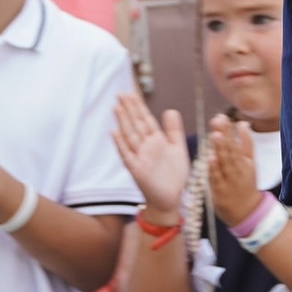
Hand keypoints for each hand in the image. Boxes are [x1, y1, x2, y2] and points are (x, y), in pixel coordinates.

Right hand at [113, 83, 190, 214]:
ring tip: (116, 107)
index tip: (131, 93)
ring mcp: (140, 158)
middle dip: (129, 109)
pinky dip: (121, 145)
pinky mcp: (137, 170)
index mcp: (156, 141)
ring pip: (130, 136)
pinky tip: (114, 133)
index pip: (145, 120)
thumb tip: (170, 110)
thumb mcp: (177, 149)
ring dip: (123, 122)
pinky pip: (127, 156)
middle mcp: (146, 147)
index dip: (139, 107)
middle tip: (120, 93)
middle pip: (136, 124)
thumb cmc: (173, 175)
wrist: (171, 199)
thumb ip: (174, 130)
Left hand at [205, 112, 260, 229]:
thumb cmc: (246, 183)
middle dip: (223, 135)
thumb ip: (246, 143)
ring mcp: (228, 182)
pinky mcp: (219, 193)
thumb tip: (242, 123)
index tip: (223, 117)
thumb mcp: (250, 163)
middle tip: (217, 121)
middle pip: (230, 151)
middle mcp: (237, 170)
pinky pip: (215, 180)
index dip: (229, 130)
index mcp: (245, 162)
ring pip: (224, 164)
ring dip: (219, 149)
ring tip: (214, 135)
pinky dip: (213, 169)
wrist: (247, 211)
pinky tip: (209, 158)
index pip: (236, 143)